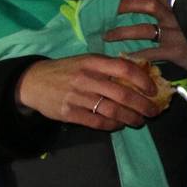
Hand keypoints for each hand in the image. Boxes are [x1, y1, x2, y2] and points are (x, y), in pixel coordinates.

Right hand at [16, 53, 164, 129]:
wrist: (32, 81)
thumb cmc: (66, 70)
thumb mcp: (86, 61)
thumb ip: (109, 67)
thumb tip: (141, 76)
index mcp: (93, 62)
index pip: (125, 68)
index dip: (143, 80)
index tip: (153, 90)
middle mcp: (86, 78)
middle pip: (122, 94)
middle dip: (143, 105)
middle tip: (153, 111)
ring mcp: (77, 96)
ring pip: (112, 110)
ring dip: (130, 118)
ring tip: (139, 121)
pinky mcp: (69, 113)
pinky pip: (97, 121)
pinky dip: (112, 125)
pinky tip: (119, 124)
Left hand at [108, 0, 186, 76]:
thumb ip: (178, 15)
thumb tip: (158, 8)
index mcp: (180, 8)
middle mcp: (176, 18)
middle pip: (149, 6)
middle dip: (128, 6)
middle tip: (113, 11)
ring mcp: (175, 35)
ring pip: (144, 29)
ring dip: (122, 32)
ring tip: (107, 36)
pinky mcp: (175, 52)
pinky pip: (149, 53)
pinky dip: (134, 55)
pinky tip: (123, 57)